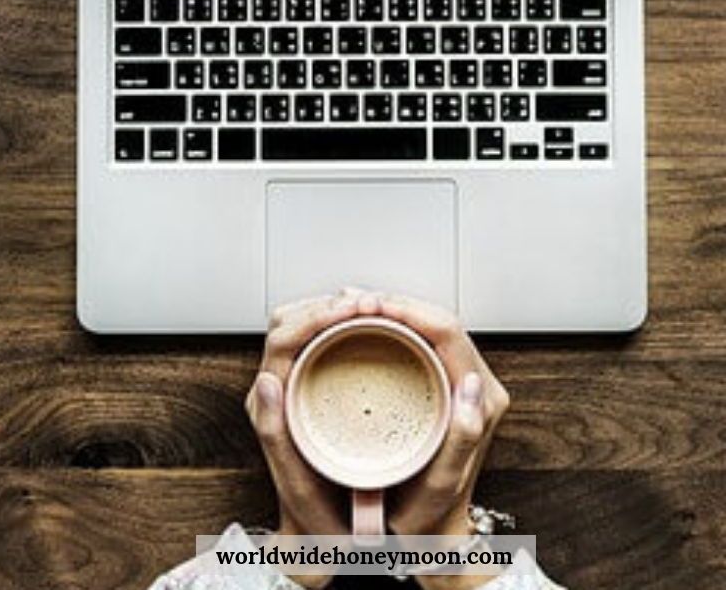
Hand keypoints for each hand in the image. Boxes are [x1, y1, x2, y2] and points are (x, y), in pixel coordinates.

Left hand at [246, 289, 388, 588]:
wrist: (316, 537)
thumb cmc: (313, 516)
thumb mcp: (297, 484)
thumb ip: (274, 435)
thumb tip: (266, 378)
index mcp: (268, 403)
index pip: (283, 337)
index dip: (317, 315)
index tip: (353, 309)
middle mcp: (275, 387)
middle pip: (292, 319)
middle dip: (331, 302)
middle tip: (373, 303)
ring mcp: (293, 384)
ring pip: (305, 323)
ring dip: (337, 307)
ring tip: (375, 307)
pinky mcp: (311, 385)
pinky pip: (321, 339)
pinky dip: (344, 323)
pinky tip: (372, 326)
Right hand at [379, 295, 509, 556]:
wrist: (433, 533)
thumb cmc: (430, 515)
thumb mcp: (443, 485)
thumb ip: (463, 438)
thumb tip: (470, 384)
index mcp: (481, 398)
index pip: (448, 331)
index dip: (409, 309)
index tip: (371, 304)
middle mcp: (477, 384)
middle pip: (439, 320)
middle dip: (396, 302)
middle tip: (352, 300)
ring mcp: (462, 381)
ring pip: (430, 325)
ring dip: (394, 309)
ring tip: (353, 305)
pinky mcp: (447, 384)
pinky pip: (423, 340)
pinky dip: (394, 324)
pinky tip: (365, 324)